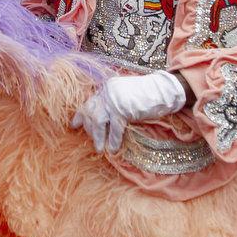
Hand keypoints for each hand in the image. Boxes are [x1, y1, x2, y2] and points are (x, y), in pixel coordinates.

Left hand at [71, 70, 186, 152]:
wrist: (163, 90)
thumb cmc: (147, 95)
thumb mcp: (125, 96)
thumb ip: (113, 104)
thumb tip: (103, 120)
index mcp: (108, 88)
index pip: (89, 102)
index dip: (81, 115)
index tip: (73, 125)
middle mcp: (108, 92)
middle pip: (91, 111)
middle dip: (89, 129)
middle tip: (92, 141)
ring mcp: (115, 99)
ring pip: (98, 121)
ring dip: (98, 137)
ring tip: (98, 149)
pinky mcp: (124, 109)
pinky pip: (115, 128)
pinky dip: (114, 140)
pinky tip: (113, 149)